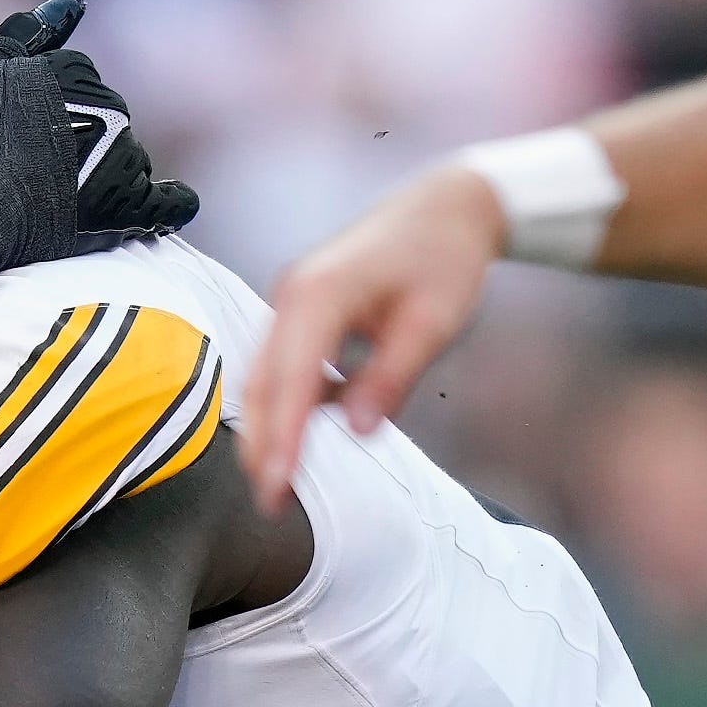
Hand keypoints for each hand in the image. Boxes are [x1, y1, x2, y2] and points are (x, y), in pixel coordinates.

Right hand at [0, 0, 197, 329]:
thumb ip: (30, 30)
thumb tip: (75, 1)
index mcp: (78, 73)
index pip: (81, 86)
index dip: (52, 111)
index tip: (23, 134)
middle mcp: (110, 109)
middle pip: (109, 123)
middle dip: (84, 140)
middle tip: (34, 171)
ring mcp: (123, 159)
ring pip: (130, 162)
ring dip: (107, 175)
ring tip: (58, 200)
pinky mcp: (127, 208)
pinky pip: (167, 205)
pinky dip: (170, 205)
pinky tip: (167, 207)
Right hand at [240, 166, 506, 512]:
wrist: (446, 205)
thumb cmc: (444, 258)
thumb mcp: (432, 322)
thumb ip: (391, 376)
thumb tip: (360, 430)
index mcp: (320, 294)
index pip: (291, 379)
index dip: (282, 437)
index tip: (277, 486)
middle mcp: (292, 294)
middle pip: (261, 380)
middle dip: (261, 442)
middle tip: (270, 502)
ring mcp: (290, 298)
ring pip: (262, 373)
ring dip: (267, 426)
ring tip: (277, 480)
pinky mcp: (299, 307)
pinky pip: (279, 361)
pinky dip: (284, 401)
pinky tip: (301, 437)